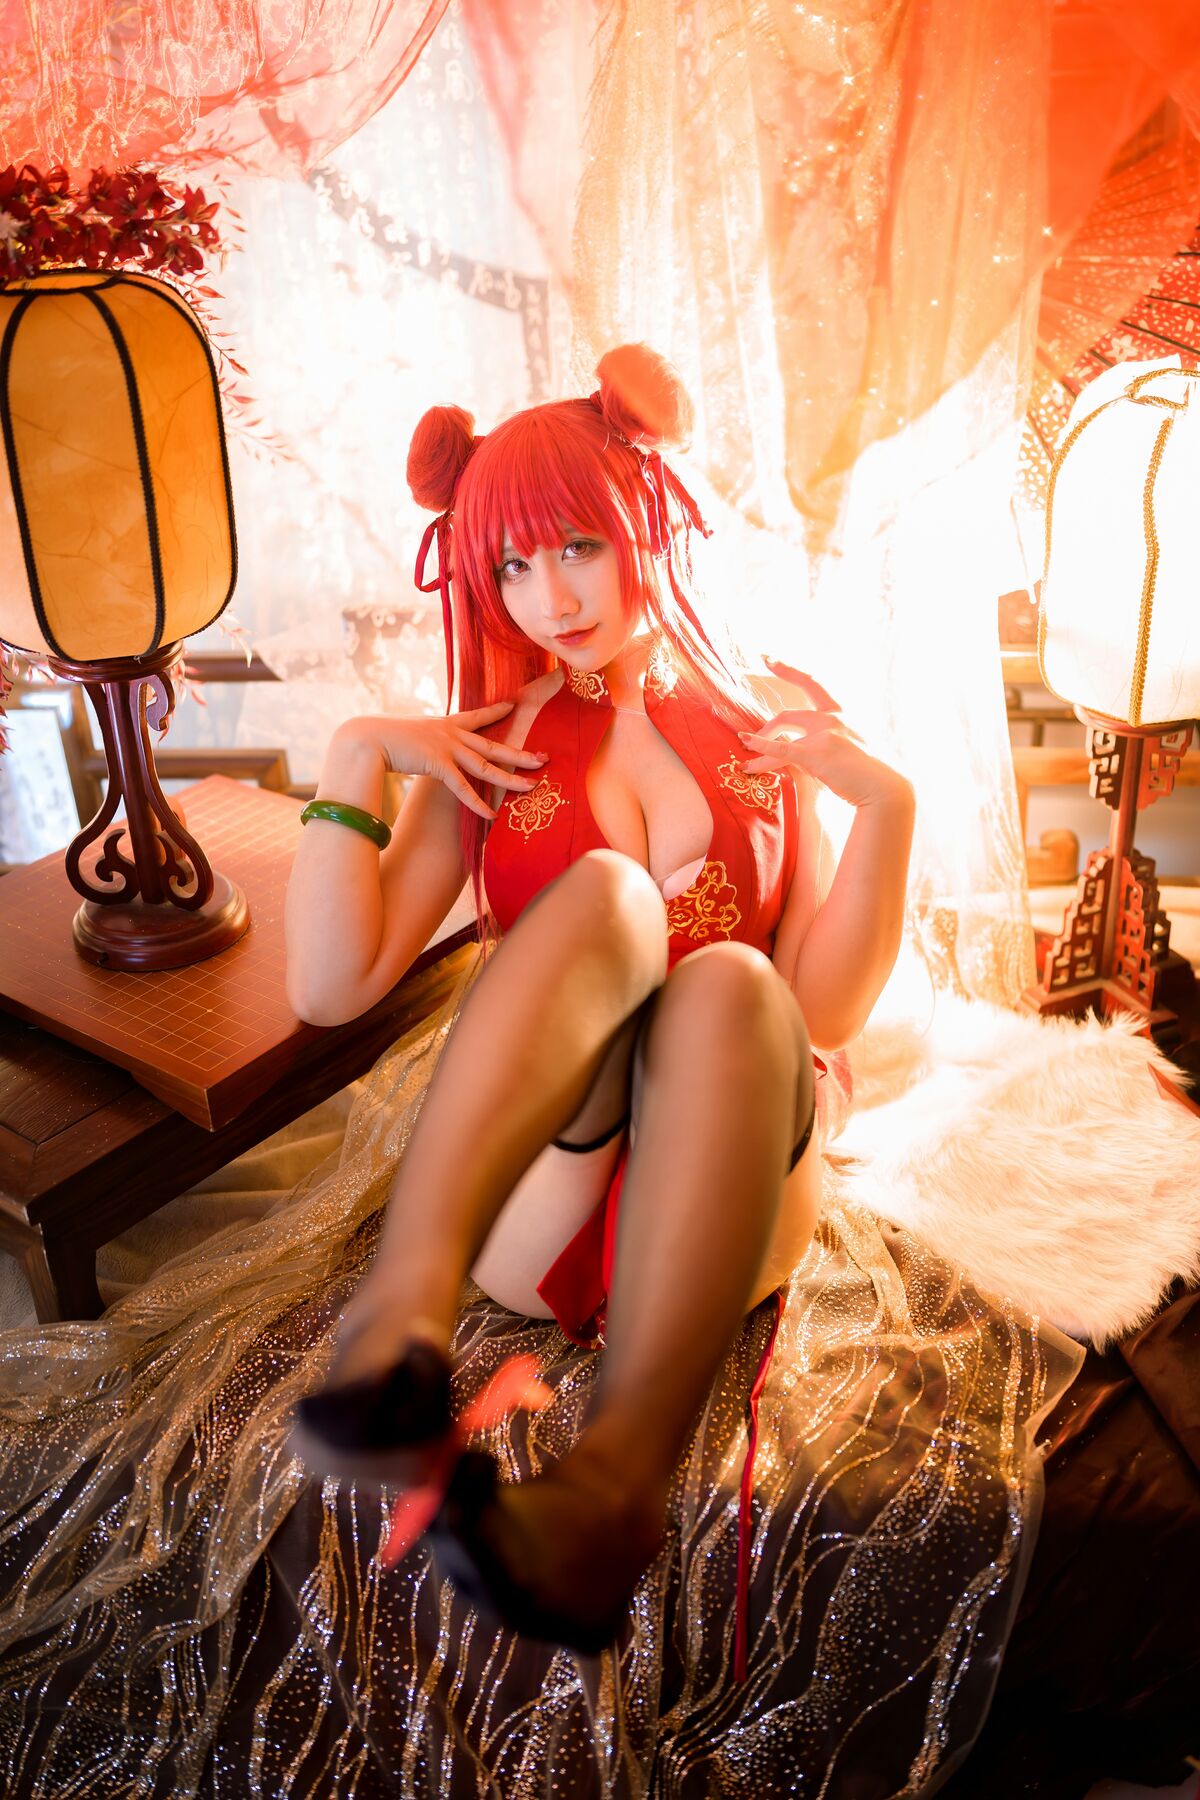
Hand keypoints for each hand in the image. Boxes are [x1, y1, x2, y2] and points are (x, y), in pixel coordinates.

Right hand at [339, 704, 547, 819]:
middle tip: (545, 758)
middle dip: (522, 753)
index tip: (512, 705)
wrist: (365, 738)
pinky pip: (463, 787)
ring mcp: (446, 748)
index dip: (496, 711)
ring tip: (533, 787)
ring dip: (511, 779)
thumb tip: (418, 745)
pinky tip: (492, 815)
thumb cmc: (380, 738)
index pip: (477, 716)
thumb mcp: (407, 734)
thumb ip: (421, 740)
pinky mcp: (437, 764)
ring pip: (487, 766)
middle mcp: (451, 734)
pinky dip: (477, 802)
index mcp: (444, 723)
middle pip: (494, 746)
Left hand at [739, 670, 911, 811]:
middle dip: (765, 726)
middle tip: (746, 737)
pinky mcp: (817, 754)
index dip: (787, 670)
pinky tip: (748, 760)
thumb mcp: (854, 747)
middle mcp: (832, 718)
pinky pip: (781, 751)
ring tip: (748, 764)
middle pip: (788, 715)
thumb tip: (812, 751)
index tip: (768, 658)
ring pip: (781, 738)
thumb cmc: (872, 773)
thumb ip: (834, 742)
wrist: (887, 788)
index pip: (812, 684)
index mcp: (841, 714)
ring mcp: (824, 734)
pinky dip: (762, 753)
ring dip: (762, 751)